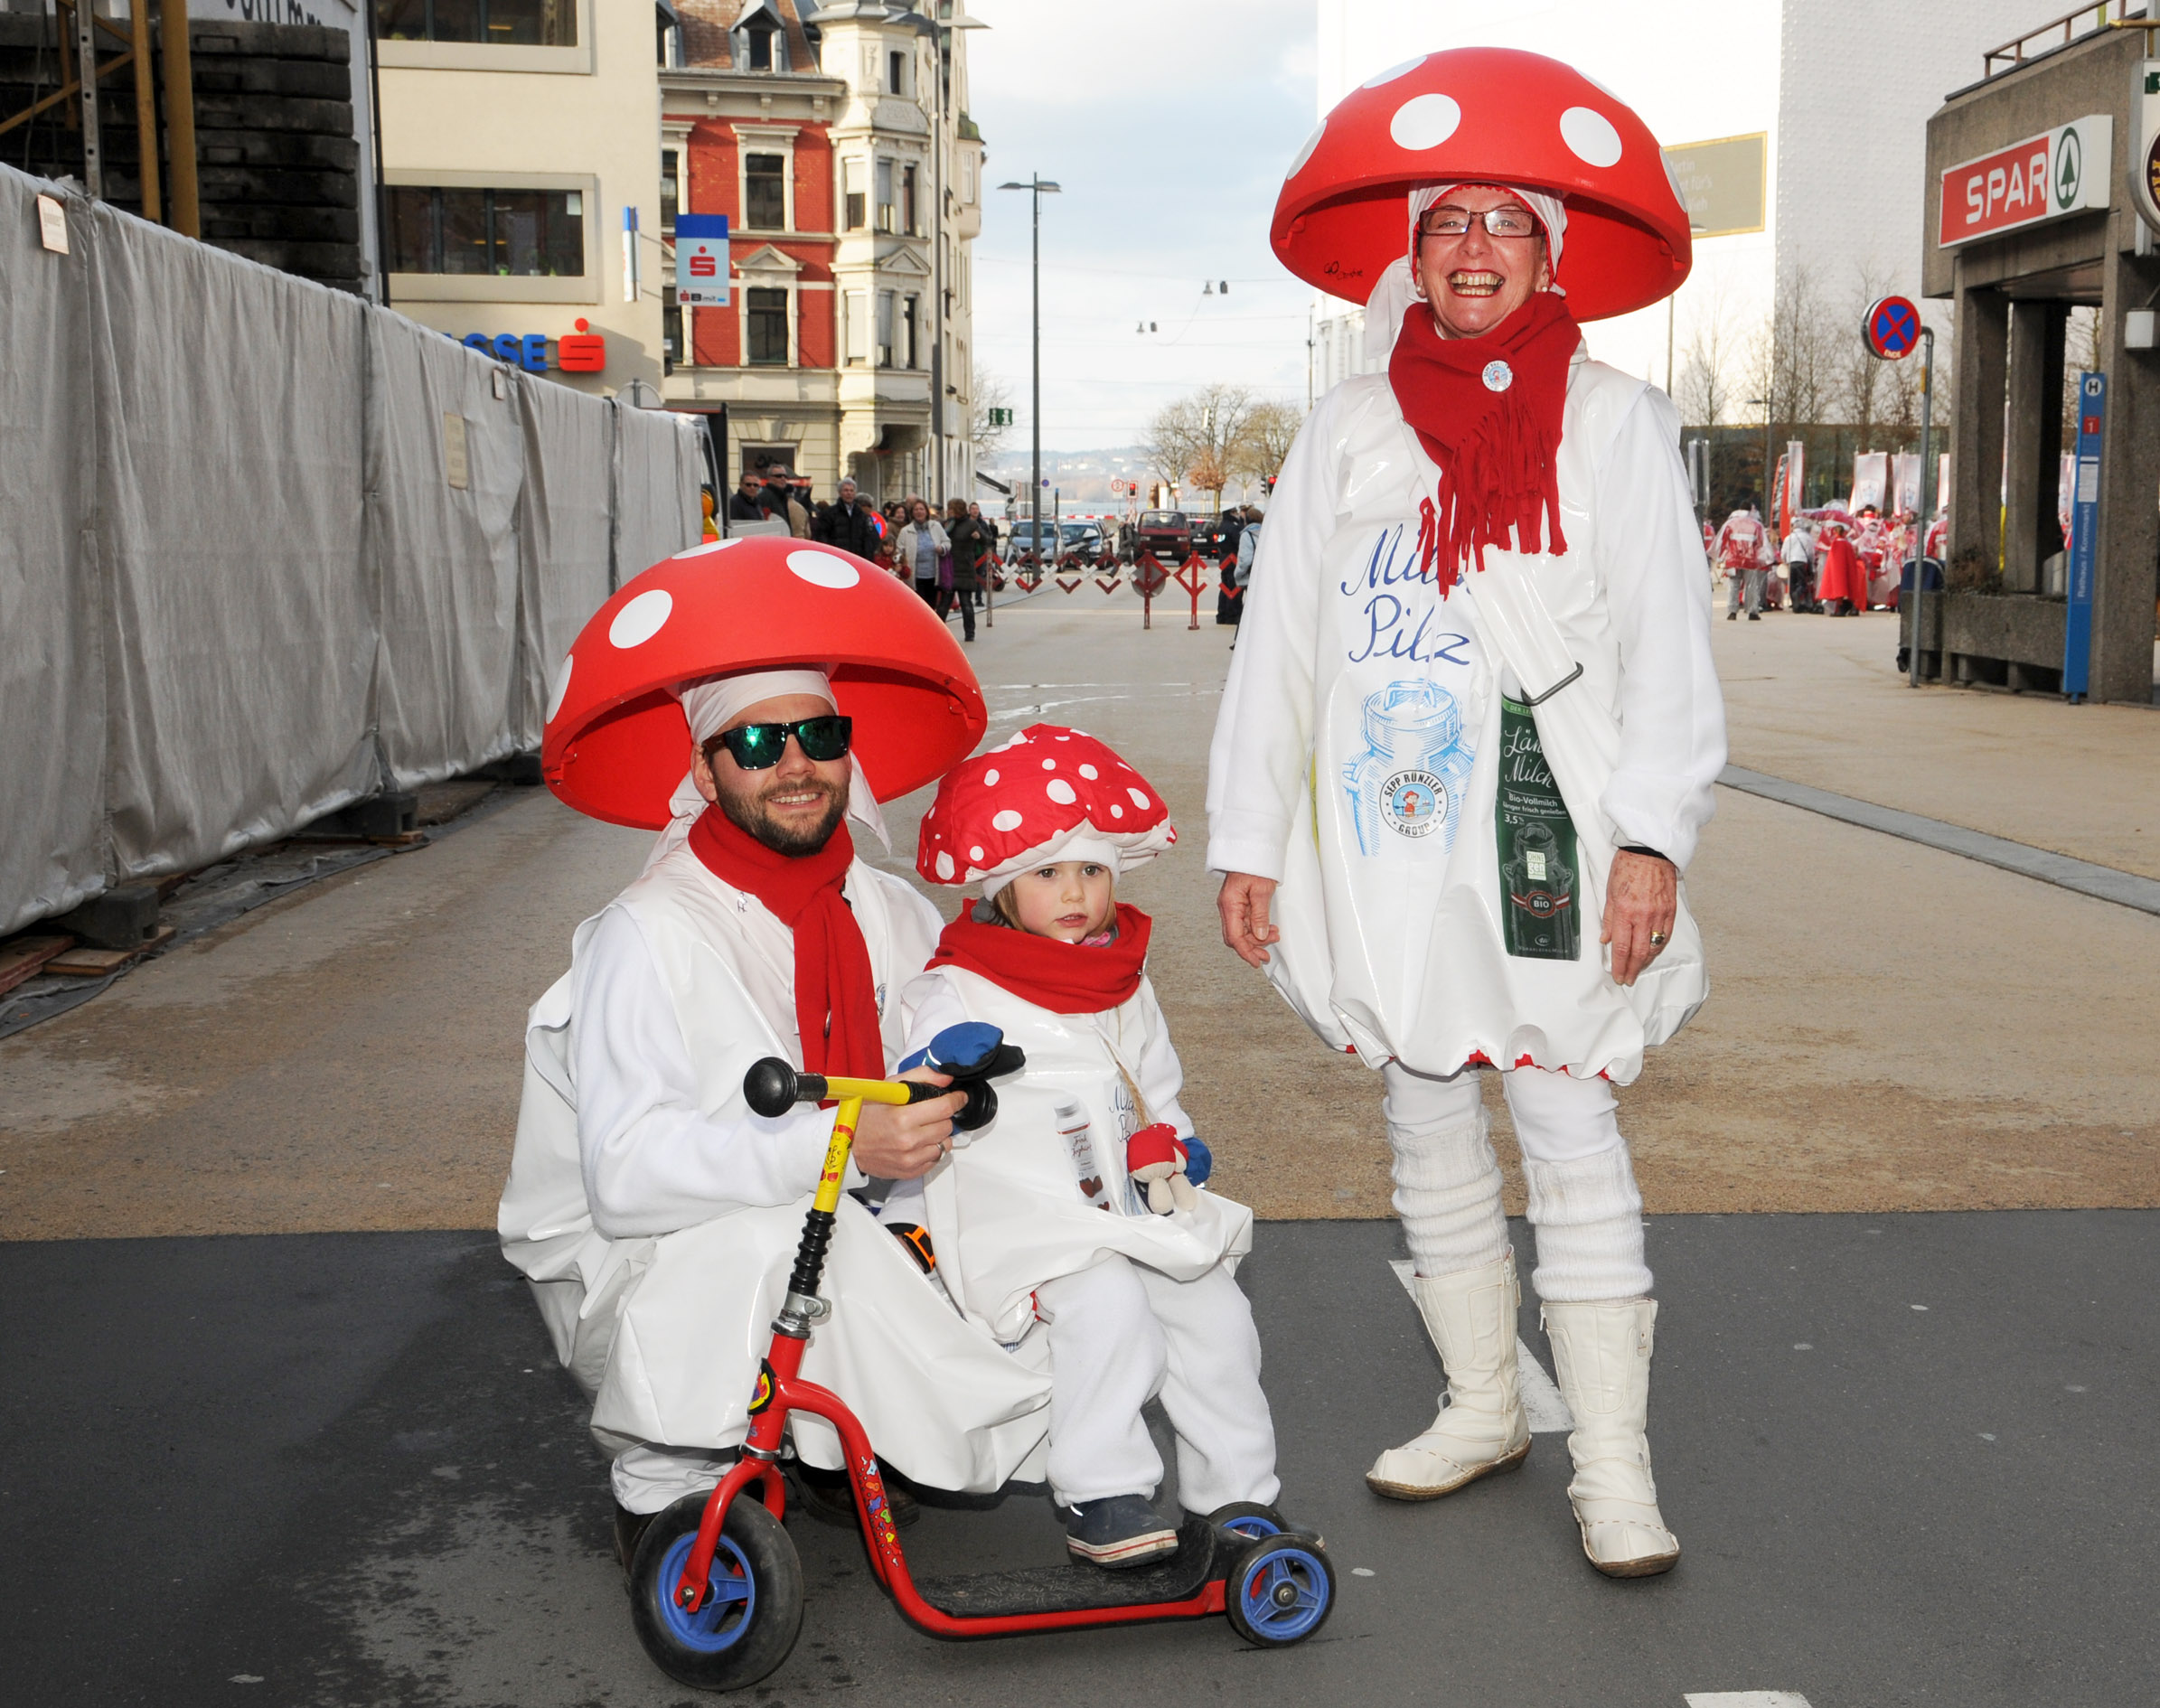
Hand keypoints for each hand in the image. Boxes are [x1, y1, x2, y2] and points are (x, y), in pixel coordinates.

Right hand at [851, 1069, 963, 1178]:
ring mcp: (910, 1159)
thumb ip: (921, 1077)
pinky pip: (936, 1159)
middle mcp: (908, 1141)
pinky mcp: (910, 1172)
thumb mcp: (889, 1087)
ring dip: (938, 1134)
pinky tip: (918, 1142)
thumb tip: (946, 1077)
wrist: (848, 1144)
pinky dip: (931, 1149)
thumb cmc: (865, 1115)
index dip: (956, 1099)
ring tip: (922, 1128)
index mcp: (903, 1118)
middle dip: (943, 1116)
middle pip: (948, 1126)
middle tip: (930, 1113)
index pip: (945, 1107)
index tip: (958, 1097)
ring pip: (945, 1144)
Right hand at [1218, 872, 1279, 968]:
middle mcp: (1227, 907)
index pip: (1234, 937)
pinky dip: (1254, 929)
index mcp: (1230, 904)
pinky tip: (1266, 929)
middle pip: (1235, 937)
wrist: (1251, 849)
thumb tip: (1259, 935)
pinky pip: (1243, 922)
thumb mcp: (1262, 890)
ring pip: (1240, 931)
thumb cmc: (1254, 864)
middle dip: (1251, 947)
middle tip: (1266, 954)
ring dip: (1255, 938)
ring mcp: (1231, 905)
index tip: (1255, 961)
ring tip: (1273, 936)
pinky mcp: (1237, 903)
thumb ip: (1260, 915)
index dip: (1245, 952)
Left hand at [1601, 850, 1676, 987]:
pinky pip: (1666, 935)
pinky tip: (1653, 953)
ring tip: (1638, 969)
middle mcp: (1643, 915)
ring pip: (1654, 946)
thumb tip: (1605, 939)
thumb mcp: (1609, 892)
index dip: (1619, 965)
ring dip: (1645, 961)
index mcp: (1625, 911)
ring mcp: (1659, 914)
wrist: (1650, 852)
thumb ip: (1608, 918)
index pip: (1621, 946)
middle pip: (1638, 951)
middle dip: (1632, 969)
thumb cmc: (1627, 867)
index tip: (1617, 975)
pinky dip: (1659, 947)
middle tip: (1627, 979)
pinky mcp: (1671, 910)